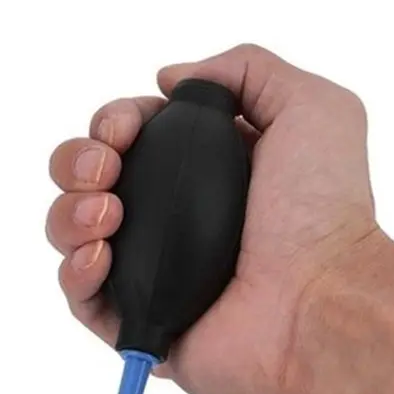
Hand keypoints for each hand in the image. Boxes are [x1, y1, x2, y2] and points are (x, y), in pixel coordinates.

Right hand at [46, 43, 381, 393]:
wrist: (315, 300)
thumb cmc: (322, 214)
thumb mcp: (310, 109)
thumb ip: (246, 69)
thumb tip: (170, 78)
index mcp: (202, 172)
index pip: (129, 136)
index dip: (113, 123)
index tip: (124, 130)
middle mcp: (169, 221)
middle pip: (87, 180)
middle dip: (79, 163)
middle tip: (107, 171)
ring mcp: (148, 273)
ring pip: (71, 234)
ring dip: (71, 214)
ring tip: (107, 218)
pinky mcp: (134, 323)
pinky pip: (78, 297)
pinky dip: (75, 271)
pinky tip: (100, 257)